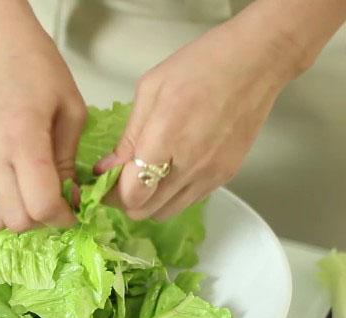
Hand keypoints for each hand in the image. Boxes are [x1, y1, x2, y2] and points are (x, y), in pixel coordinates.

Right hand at [0, 16, 84, 231]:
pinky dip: (2, 200)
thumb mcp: (71, 111)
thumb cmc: (37, 66)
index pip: (41, 205)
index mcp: (23, 138)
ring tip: (33, 196)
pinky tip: (17, 180)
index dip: (63, 218)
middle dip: (41, 221)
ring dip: (17, 216)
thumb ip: (67, 161)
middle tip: (56, 204)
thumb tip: (69, 197)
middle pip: (15, 220)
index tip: (73, 211)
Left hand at [95, 22, 296, 220]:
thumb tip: (106, 168)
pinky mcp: (226, 176)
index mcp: (166, 138)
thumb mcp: (150, 90)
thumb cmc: (199, 66)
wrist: (256, 62)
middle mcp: (190, 165)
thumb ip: (128, 136)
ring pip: (167, 212)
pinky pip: (189, 200)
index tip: (103, 182)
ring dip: (148, 202)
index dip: (111, 194)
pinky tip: (169, 170)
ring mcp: (211, 174)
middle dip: (125, 200)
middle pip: (146, 211)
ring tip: (144, 176)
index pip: (132, 194)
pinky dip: (171, 195)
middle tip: (119, 180)